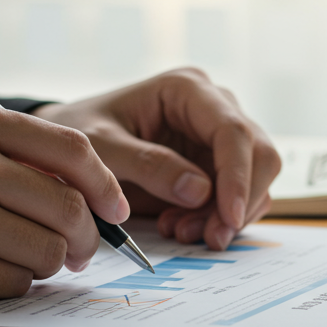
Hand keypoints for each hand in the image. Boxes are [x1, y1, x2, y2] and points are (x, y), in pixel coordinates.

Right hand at [0, 98, 128, 303]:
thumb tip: (80, 190)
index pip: (72, 148)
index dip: (107, 185)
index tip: (116, 209)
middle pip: (68, 207)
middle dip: (85, 239)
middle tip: (79, 252)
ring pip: (46, 252)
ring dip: (47, 265)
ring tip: (23, 262)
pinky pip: (10, 285)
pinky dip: (10, 286)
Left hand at [33, 68, 280, 249]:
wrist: (66, 147)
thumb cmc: (79, 133)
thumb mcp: (100, 148)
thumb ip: (146, 164)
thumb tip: (201, 192)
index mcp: (187, 89)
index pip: (233, 131)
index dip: (239, 176)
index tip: (230, 218)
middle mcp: (213, 108)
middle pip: (260, 154)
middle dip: (239, 201)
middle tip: (208, 237)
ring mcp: (217, 138)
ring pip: (256, 181)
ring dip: (227, 216)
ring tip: (180, 232)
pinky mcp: (216, 166)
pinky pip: (238, 198)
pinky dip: (218, 220)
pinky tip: (180, 227)